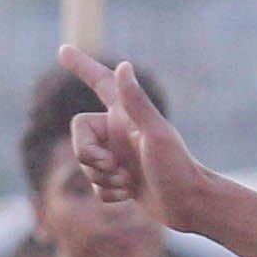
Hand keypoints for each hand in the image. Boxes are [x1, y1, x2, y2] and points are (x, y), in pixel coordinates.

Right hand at [54, 44, 212, 233]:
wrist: (192, 206)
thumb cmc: (178, 168)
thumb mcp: (156, 134)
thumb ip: (137, 102)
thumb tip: (124, 66)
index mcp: (126, 114)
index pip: (99, 81)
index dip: (81, 66)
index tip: (64, 50)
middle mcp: (119, 131)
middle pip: (78, 138)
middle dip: (88, 156)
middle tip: (114, 164)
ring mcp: (119, 156)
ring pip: (86, 166)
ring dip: (104, 179)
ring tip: (130, 181)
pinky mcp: (120, 180)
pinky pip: (96, 187)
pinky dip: (110, 194)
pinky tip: (132, 193)